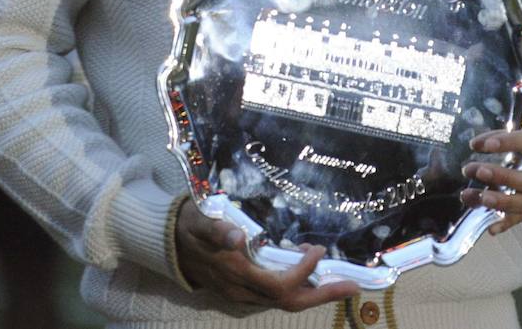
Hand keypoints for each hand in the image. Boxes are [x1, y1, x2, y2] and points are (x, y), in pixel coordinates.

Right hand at [174, 199, 356, 309]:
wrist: (166, 243)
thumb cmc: (188, 225)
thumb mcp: (199, 219)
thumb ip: (217, 229)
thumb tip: (238, 238)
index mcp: (235, 274)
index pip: (279, 284)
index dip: (303, 271)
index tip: (318, 250)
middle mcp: (241, 291)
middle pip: (289, 302)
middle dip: (323, 295)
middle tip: (355, 287)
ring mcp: (241, 295)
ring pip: (284, 302)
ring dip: (315, 293)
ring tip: (342, 282)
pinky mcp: (242, 292)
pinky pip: (276, 297)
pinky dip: (299, 289)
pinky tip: (314, 278)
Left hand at [460, 108, 521, 235]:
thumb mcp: (518, 120)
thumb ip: (499, 132)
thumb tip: (476, 146)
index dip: (511, 143)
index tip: (484, 145)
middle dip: (505, 178)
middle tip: (478, 171)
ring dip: (501, 201)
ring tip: (476, 196)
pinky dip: (506, 222)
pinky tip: (489, 227)